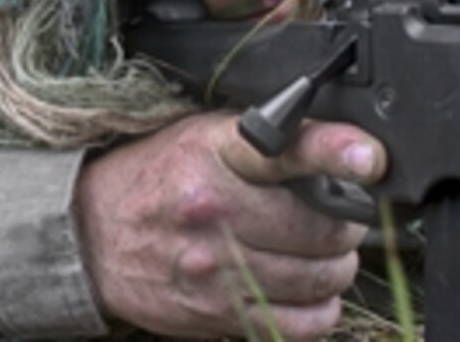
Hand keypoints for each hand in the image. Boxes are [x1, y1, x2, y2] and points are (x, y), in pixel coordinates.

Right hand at [75, 111, 386, 338]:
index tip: (369, 158)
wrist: (89, 235)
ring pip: (322, 277)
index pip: (284, 149)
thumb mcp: (197, 137)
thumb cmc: (152, 179)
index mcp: (211, 156)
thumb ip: (261, 140)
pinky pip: (304, 322)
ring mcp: (216, 268)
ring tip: (322, 253)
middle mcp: (215, 211)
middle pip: (322, 226)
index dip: (335, 152)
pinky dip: (321, 309)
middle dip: (346, 222)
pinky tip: (306, 290)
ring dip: (336, 265)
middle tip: (340, 216)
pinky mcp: (218, 313)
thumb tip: (334, 148)